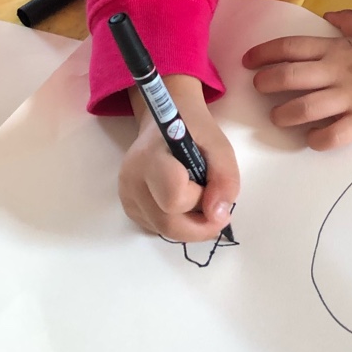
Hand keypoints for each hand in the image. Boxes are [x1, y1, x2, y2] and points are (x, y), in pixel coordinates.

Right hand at [119, 75, 238, 242]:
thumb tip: (218, 214)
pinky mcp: (129, 206)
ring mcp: (126, 195)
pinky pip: (156, 228)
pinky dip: (177, 224)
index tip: (215, 189)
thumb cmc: (193, 130)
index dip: (200, 200)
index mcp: (150, 157)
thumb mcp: (219, 145)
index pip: (174, 196)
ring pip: (162, 230)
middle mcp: (132, 180)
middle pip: (167, 223)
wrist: (164, 121)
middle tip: (219, 213)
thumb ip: (225, 178)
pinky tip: (185, 204)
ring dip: (189, 226)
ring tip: (201, 201)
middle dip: (199, 225)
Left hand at [245, 9, 351, 149]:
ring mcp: (350, 98)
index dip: (264, 52)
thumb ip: (349, 22)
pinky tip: (311, 138)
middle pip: (289, 76)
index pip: (291, 46)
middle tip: (259, 88)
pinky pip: (331, 135)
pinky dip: (315, 140)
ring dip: (283, 115)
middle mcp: (338, 71)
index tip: (248, 60)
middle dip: (266, 82)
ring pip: (303, 108)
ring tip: (279, 117)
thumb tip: (328, 15)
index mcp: (338, 48)